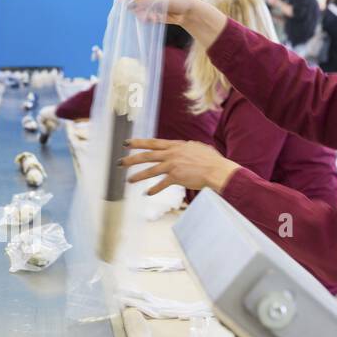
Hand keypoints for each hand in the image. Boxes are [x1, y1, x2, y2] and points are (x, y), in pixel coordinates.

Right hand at [120, 0, 199, 25]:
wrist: (190, 12)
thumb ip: (142, 0)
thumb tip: (127, 5)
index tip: (122, 1)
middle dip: (137, 6)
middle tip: (143, 11)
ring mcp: (147, 0)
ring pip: (136, 8)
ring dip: (143, 13)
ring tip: (154, 15)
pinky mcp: (150, 10)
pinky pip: (141, 15)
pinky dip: (146, 18)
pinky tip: (156, 18)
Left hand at [121, 138, 240, 193]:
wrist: (217, 169)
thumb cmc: (211, 160)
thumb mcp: (197, 148)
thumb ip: (186, 148)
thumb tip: (185, 146)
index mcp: (176, 145)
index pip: (153, 143)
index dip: (138, 143)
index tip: (127, 143)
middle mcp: (172, 153)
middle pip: (147, 156)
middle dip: (131, 159)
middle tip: (119, 162)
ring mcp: (173, 165)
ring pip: (151, 170)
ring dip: (138, 176)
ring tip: (129, 180)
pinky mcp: (177, 177)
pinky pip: (161, 184)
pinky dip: (154, 189)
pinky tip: (147, 193)